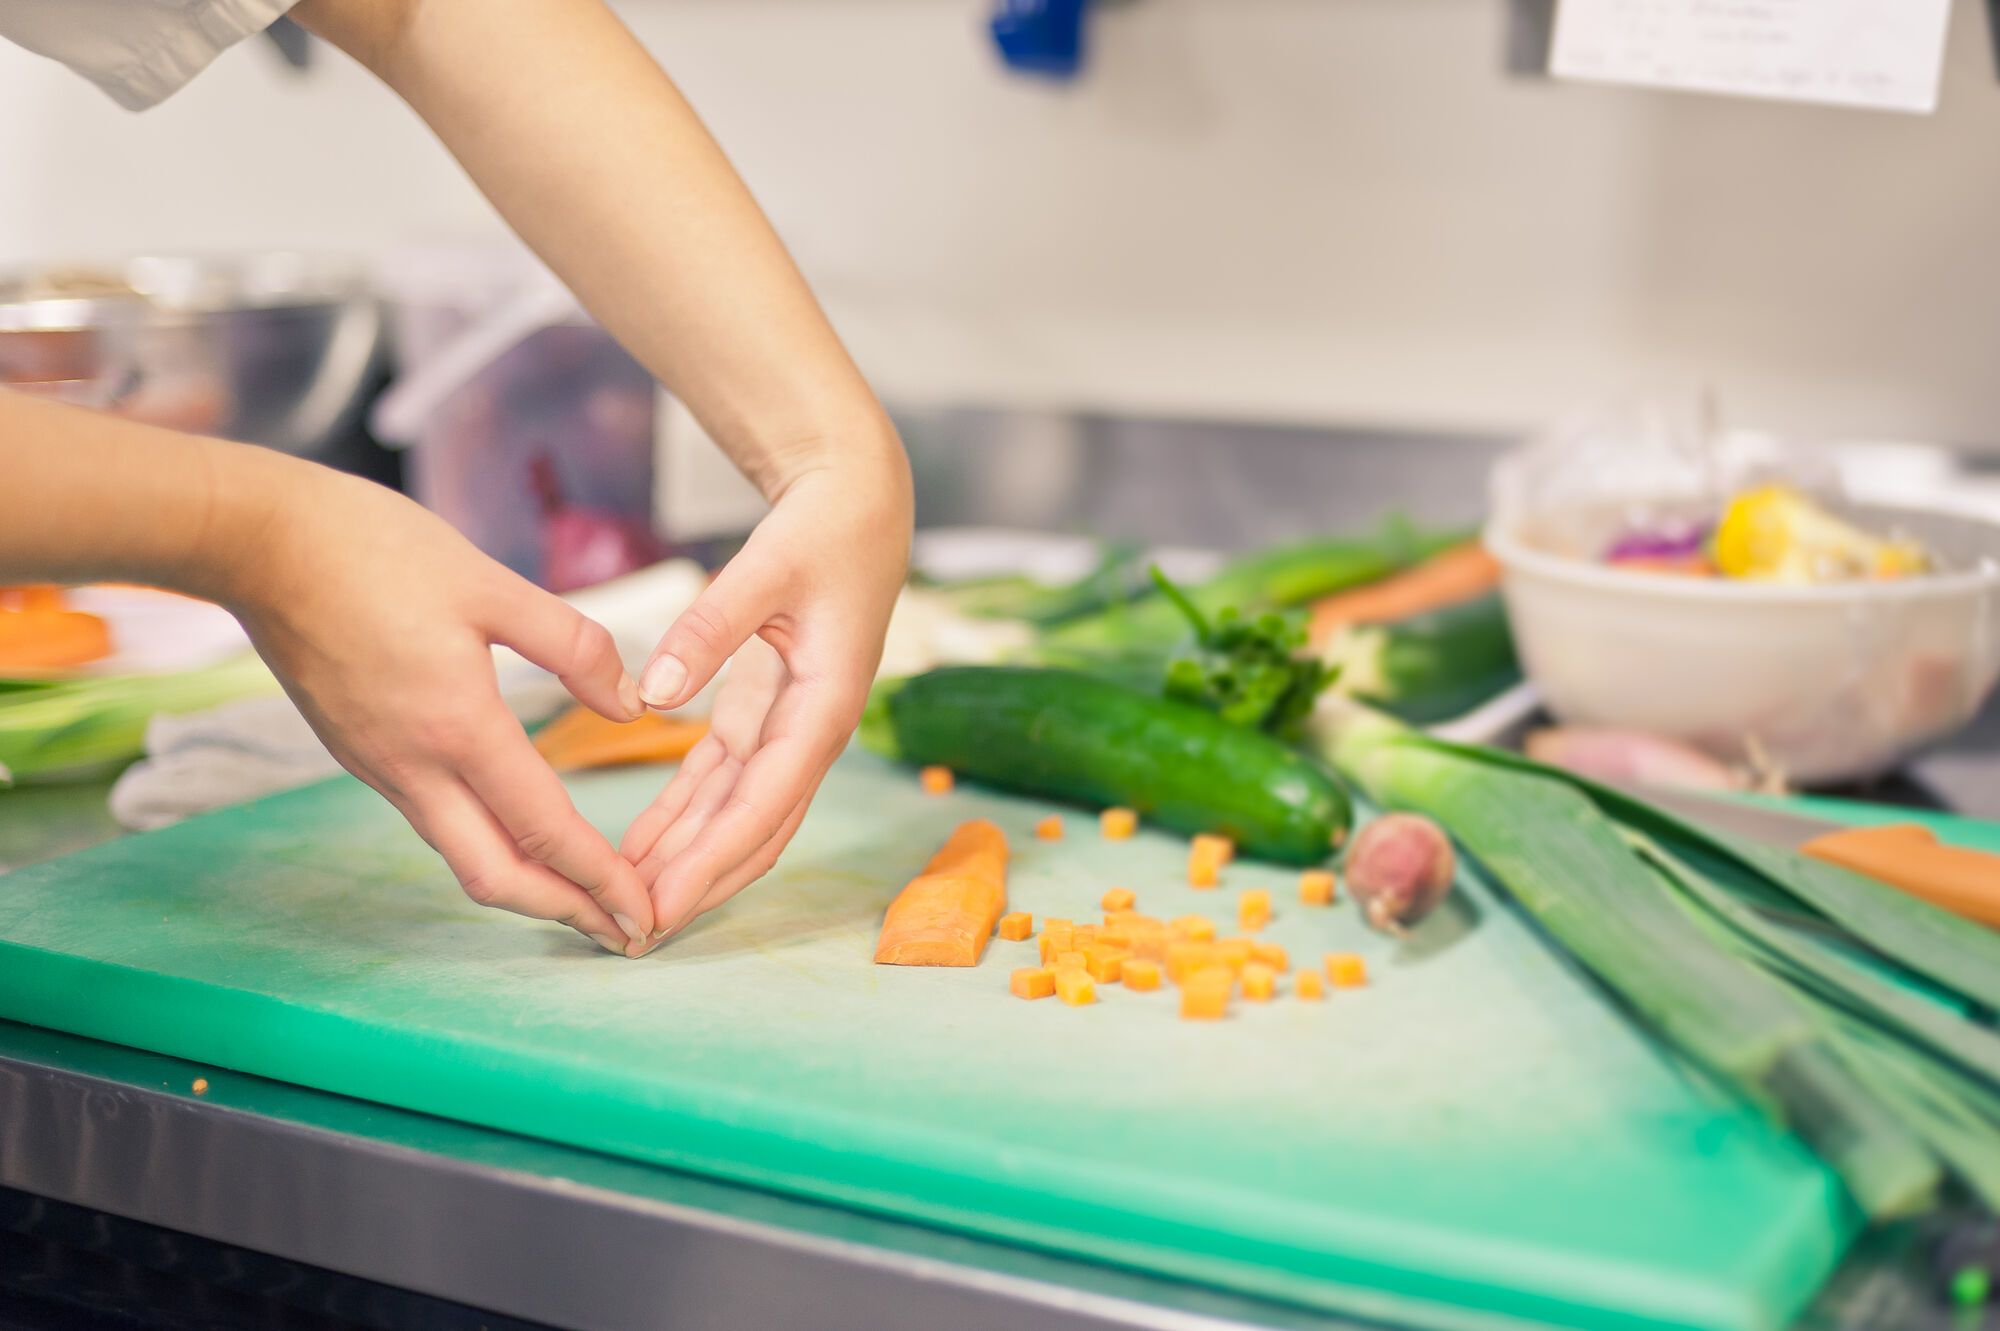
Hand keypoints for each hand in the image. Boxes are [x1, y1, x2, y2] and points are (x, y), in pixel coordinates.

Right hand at [222, 460, 659, 956]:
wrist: (257, 542)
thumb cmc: (375, 549)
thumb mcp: (490, 585)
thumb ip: (572, 646)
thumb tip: (632, 701)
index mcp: (457, 727)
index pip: (544, 830)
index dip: (600, 880)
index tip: (644, 915)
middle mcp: (413, 766)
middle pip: (495, 876)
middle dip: (564, 911)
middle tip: (623, 931)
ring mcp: (379, 765)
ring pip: (461, 852)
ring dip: (528, 882)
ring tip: (586, 892)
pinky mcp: (360, 752)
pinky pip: (434, 819)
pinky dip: (488, 842)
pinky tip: (522, 832)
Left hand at [619, 460, 910, 937]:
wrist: (860, 505)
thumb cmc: (824, 530)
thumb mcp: (768, 565)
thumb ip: (709, 627)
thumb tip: (652, 694)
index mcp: (824, 706)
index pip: (763, 804)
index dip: (710, 862)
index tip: (659, 904)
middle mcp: (813, 734)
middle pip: (754, 832)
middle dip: (697, 885)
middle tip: (631, 933)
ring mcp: (791, 730)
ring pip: (737, 818)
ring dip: (686, 862)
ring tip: (624, 904)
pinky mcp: (767, 716)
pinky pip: (722, 783)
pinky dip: (683, 817)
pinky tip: (637, 848)